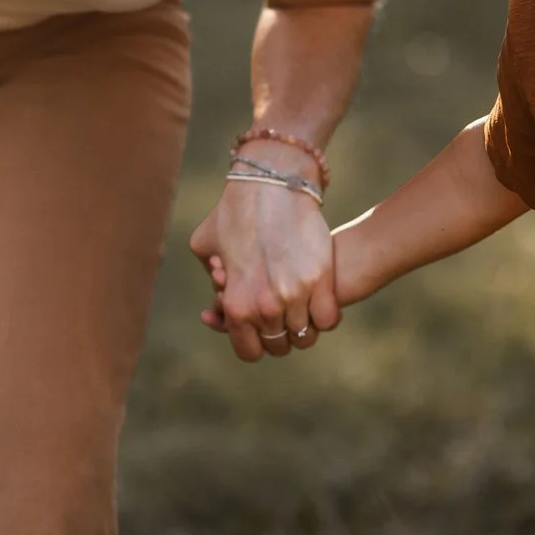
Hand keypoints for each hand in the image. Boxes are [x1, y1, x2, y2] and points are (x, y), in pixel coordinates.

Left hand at [187, 172, 339, 362]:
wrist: (271, 183)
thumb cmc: (234, 211)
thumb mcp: (206, 247)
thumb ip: (215, 283)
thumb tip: (220, 305)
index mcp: (236, 304)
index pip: (249, 351)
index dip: (254, 344)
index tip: (259, 333)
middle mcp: (266, 305)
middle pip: (280, 346)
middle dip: (279, 335)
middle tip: (279, 315)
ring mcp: (296, 294)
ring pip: (305, 335)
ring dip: (303, 327)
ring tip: (299, 309)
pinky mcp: (322, 279)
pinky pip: (328, 319)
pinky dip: (323, 317)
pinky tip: (318, 303)